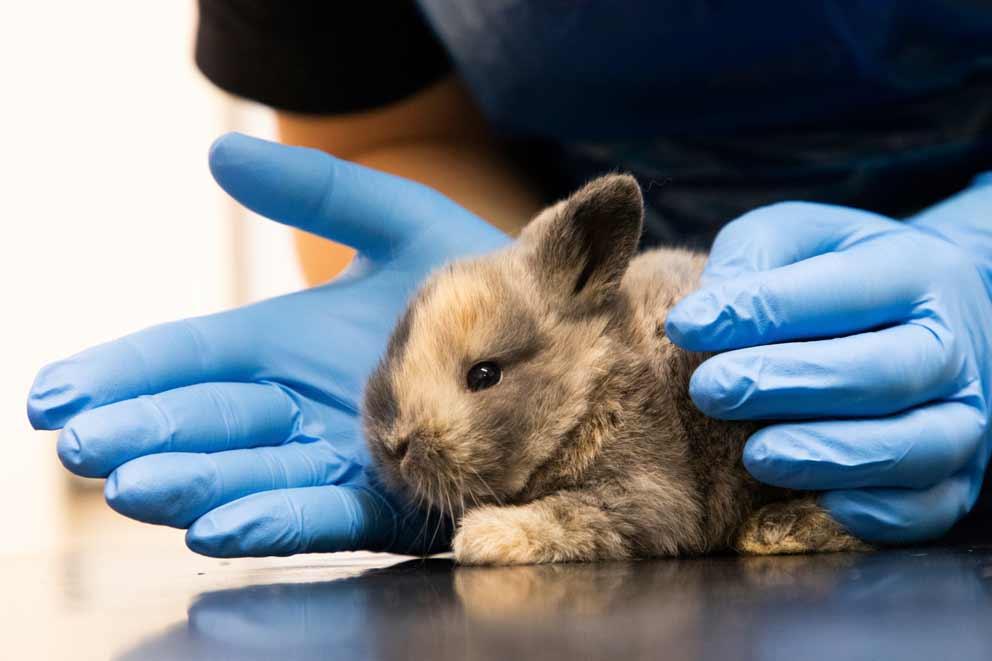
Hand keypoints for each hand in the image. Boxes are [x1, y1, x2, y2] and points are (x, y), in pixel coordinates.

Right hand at [27, 133, 507, 555]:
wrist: (567, 335)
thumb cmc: (481, 278)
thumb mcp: (397, 220)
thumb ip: (318, 193)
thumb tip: (217, 153)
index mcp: (289, 345)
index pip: (190, 360)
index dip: (124, 376)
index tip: (55, 395)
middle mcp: (305, 406)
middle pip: (210, 422)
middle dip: (145, 433)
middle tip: (80, 444)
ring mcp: (344, 457)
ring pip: (253, 474)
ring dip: (192, 482)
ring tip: (129, 483)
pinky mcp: (394, 498)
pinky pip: (325, 511)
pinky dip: (272, 518)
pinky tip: (217, 527)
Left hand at [665, 186, 991, 543]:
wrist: (928, 311)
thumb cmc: (836, 272)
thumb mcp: (794, 238)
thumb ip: (749, 259)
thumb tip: (701, 319)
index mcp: (912, 270)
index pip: (838, 291)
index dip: (759, 311)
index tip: (685, 326)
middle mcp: (950, 343)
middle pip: (881, 373)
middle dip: (787, 385)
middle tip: (709, 392)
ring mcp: (964, 413)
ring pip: (912, 447)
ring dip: (828, 456)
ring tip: (755, 455)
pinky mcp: (959, 475)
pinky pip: (928, 507)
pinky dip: (876, 514)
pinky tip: (815, 504)